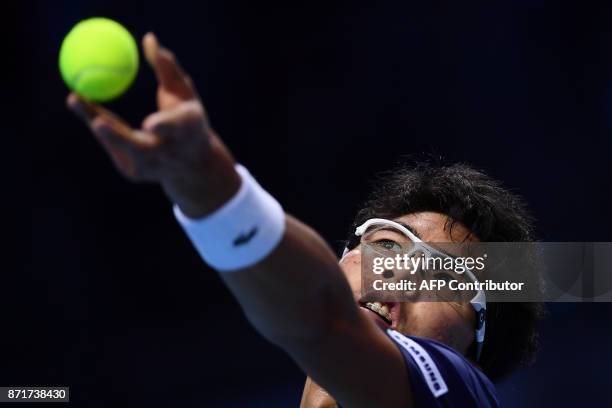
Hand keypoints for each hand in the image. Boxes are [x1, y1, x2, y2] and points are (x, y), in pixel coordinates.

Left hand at [67, 33, 239, 217]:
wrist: (193, 166)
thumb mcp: (185, 95)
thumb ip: (168, 70)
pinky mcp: (133, 173)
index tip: (148, 124)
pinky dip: (102, 128)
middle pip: (141, 148)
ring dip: (97, 120)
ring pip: (119, 145)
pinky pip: (112, 146)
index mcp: (189, 130)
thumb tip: (149, 40)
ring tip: (76, 99)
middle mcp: (170, 154)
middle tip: (95, 119)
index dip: (163, 126)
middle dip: (117, 136)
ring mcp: (151, 168)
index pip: (176, 128)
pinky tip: (96, 116)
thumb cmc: (189, 122)